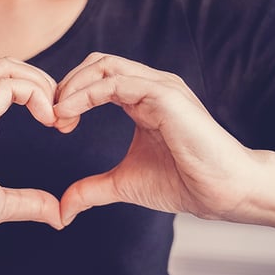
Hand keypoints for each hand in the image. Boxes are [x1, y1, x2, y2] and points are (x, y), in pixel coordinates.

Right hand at [0, 58, 62, 251]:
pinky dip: (34, 95)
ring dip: (41, 86)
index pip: (6, 83)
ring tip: (55, 117)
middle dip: (44, 83)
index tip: (57, 124)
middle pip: (8, 67)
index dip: (38, 94)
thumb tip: (56, 214)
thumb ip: (27, 203)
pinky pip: (5, 88)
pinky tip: (47, 120)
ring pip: (6, 68)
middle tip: (62, 117)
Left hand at [55, 53, 261, 224]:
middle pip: (97, 64)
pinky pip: (116, 83)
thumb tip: (63, 210)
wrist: (222, 192)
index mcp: (141, 100)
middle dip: (67, 85)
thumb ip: (92, 189)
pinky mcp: (165, 95)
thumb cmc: (183, 182)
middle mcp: (149, 87)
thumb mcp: (123, 183)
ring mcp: (159, 87)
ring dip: (72, 87)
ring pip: (104, 66)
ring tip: (57, 115)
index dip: (70, 95)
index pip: (97, 78)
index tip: (55, 123)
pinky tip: (69, 114)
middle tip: (51, 116)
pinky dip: (86, 94)